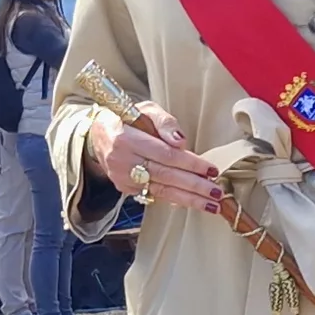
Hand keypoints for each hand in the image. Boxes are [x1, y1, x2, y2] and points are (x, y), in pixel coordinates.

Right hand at [89, 102, 220, 214]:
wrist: (98, 136)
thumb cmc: (127, 119)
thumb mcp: (145, 109)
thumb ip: (165, 122)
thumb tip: (181, 142)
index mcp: (126, 139)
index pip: (165, 154)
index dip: (190, 164)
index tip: (211, 170)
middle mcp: (122, 162)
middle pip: (165, 176)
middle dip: (194, 186)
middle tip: (217, 193)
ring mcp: (122, 178)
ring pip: (161, 190)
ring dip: (189, 199)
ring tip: (211, 204)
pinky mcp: (125, 189)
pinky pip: (154, 195)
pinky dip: (175, 199)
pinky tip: (192, 203)